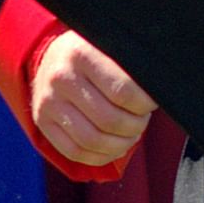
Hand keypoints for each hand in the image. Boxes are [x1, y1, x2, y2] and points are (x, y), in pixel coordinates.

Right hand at [30, 32, 155, 166]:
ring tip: (131, 135)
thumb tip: (161, 91)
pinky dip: (101, 157)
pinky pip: (74, 152)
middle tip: (142, 119)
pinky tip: (114, 148)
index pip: (122, 91)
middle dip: (135, 126)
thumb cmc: (94, 53)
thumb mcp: (111, 45)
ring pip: (92, 140)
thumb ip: (131, 66)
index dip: (145, 104)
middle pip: (109, 119)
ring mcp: (48, 101)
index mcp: (81, 53)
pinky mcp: (42, 121)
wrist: (53, 55)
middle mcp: (61, 77)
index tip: (152, 102)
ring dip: (121, 144)